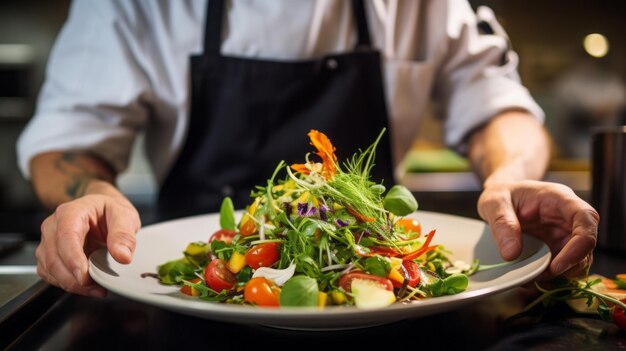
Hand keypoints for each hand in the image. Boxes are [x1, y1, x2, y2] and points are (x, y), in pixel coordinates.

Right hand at [36, 193, 140, 296]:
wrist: (102, 209)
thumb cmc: (109, 210)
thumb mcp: (124, 216)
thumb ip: (123, 235)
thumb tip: (123, 256)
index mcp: (71, 212)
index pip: (66, 237)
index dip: (73, 259)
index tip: (85, 277)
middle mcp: (53, 226)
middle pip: (54, 257)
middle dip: (73, 278)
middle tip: (96, 287)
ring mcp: (49, 242)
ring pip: (50, 269)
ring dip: (71, 284)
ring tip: (96, 288)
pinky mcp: (49, 255)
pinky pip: (51, 275)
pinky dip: (67, 284)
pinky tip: (86, 286)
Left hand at [477, 180, 598, 279]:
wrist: (499, 199)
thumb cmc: (502, 194)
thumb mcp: (494, 202)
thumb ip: (502, 223)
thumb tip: (512, 254)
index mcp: (560, 199)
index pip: (586, 219)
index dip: (580, 245)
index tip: (557, 266)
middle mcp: (568, 218)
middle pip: (586, 246)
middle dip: (566, 267)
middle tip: (537, 276)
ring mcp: (564, 235)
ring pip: (577, 261)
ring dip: (558, 275)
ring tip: (530, 278)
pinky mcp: (557, 249)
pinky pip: (563, 268)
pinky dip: (550, 277)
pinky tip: (530, 278)